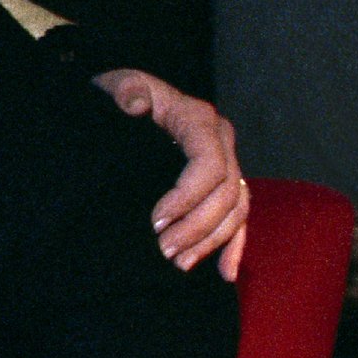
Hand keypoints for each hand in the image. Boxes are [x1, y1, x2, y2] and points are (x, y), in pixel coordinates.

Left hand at [95, 68, 247, 280]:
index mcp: (200, 120)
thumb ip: (126, 91)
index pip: (210, 165)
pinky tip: (224, 272)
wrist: (127, 95)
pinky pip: (236, 216)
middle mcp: (220, 141)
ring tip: (180, 264)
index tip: (156, 221)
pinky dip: (232, 245)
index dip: (188, 197)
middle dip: (197, 227)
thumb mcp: (121, 84)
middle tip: (163, 251)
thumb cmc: (121, 91)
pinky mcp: (220, 182)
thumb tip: (135, 104)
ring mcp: (225, 162)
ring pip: (234, 209)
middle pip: (225, 192)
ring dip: (211, 241)